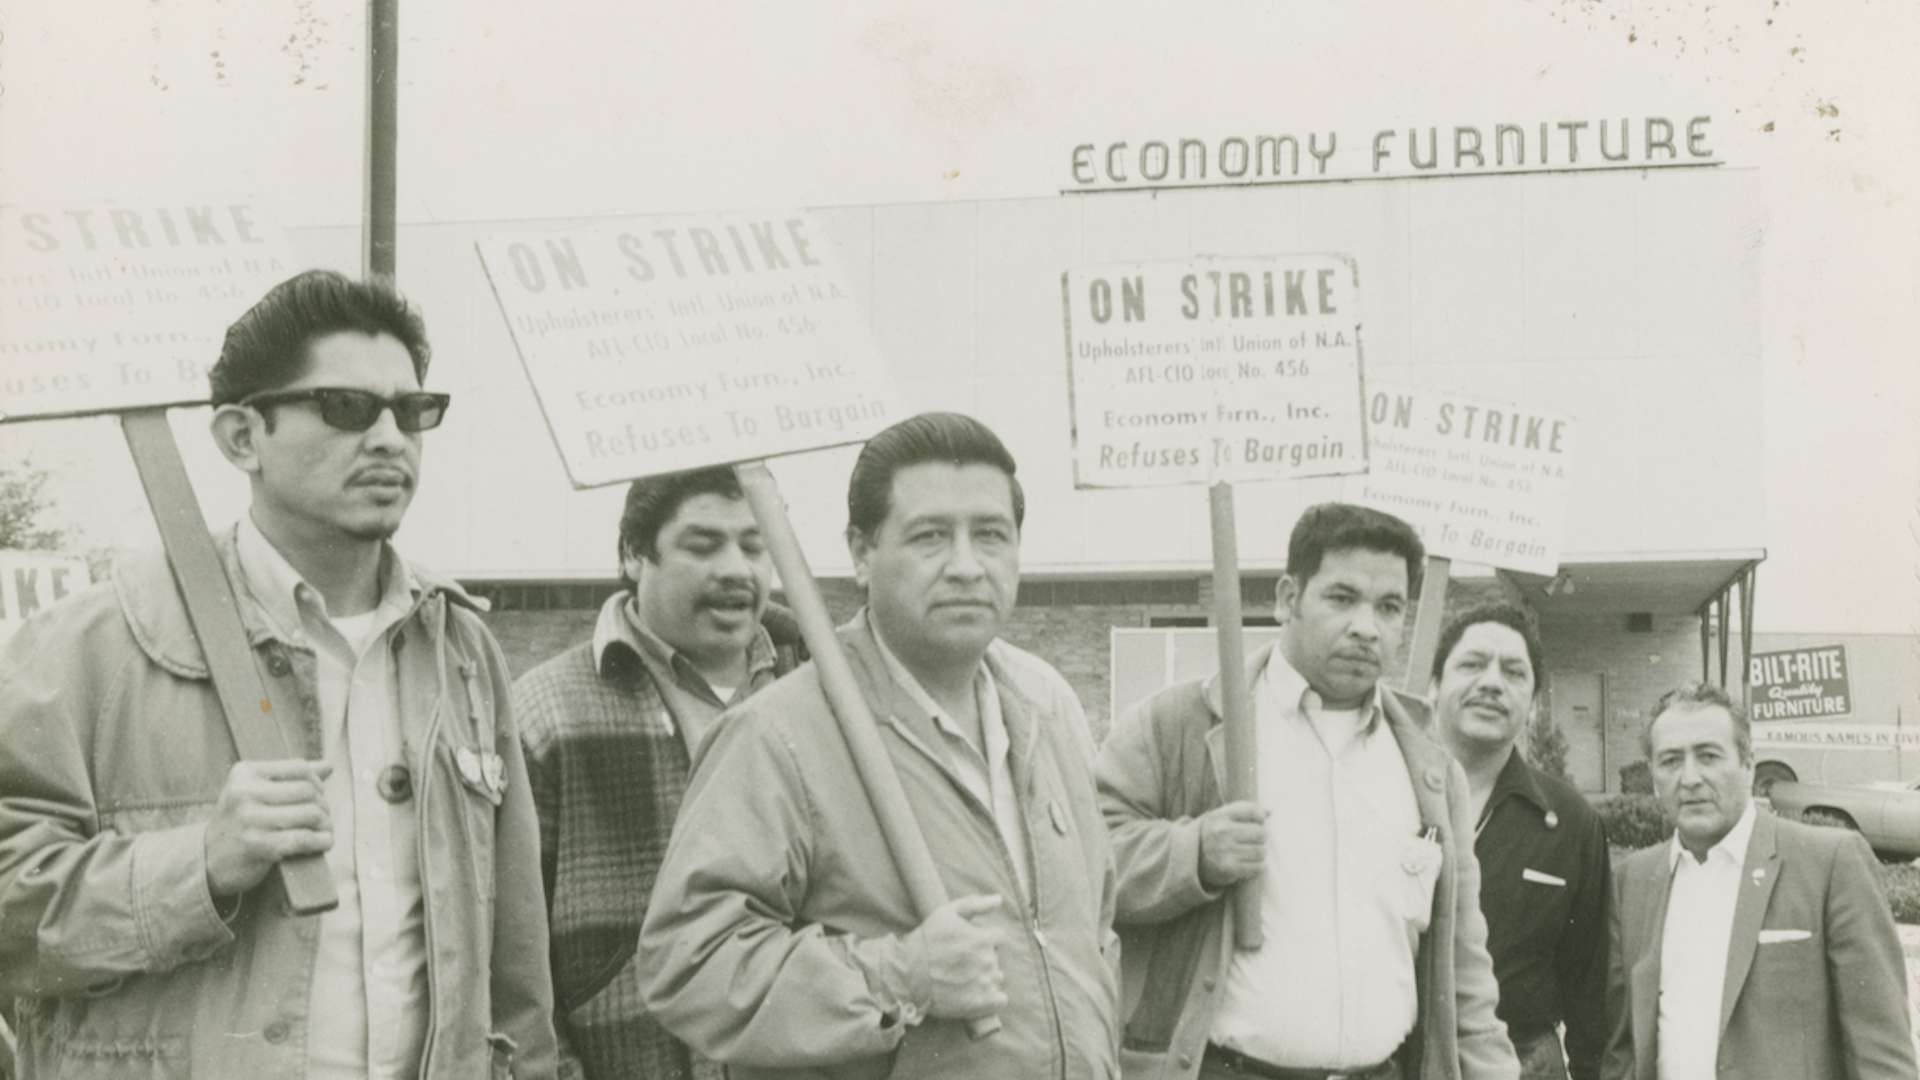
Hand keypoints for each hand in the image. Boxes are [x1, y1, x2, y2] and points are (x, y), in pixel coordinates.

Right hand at [203, 759, 332, 897]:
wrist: (209, 859)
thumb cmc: (241, 821)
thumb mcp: (256, 792)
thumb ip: (290, 777)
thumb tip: (329, 765)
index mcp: (244, 773)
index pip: (299, 767)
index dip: (317, 781)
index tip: (318, 795)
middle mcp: (244, 793)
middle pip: (308, 790)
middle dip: (323, 805)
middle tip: (323, 817)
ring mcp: (250, 819)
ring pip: (310, 813)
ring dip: (325, 824)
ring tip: (324, 829)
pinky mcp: (258, 845)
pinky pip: (304, 838)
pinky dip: (321, 840)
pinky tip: (324, 842)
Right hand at [912, 894, 1006, 1020]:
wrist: (907, 975)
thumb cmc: (926, 941)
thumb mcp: (946, 913)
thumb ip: (975, 904)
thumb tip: (999, 899)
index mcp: (983, 939)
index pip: (999, 937)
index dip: (983, 939)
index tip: (967, 944)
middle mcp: (987, 961)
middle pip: (995, 958)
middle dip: (982, 958)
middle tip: (959, 962)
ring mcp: (984, 984)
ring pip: (997, 978)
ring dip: (986, 977)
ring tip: (963, 979)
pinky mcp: (980, 1004)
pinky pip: (1000, 1000)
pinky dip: (992, 998)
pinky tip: (975, 994)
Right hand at [1198, 801, 1267, 887]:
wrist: (1190, 862)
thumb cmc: (1211, 836)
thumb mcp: (1220, 818)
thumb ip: (1243, 811)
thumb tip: (1270, 812)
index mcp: (1219, 816)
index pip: (1253, 811)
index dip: (1259, 818)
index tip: (1254, 823)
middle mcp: (1221, 832)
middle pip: (1261, 833)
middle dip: (1260, 838)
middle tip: (1251, 842)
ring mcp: (1225, 851)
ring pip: (1261, 851)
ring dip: (1259, 854)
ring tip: (1248, 853)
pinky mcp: (1229, 870)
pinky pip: (1257, 867)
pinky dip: (1257, 867)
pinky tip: (1247, 864)